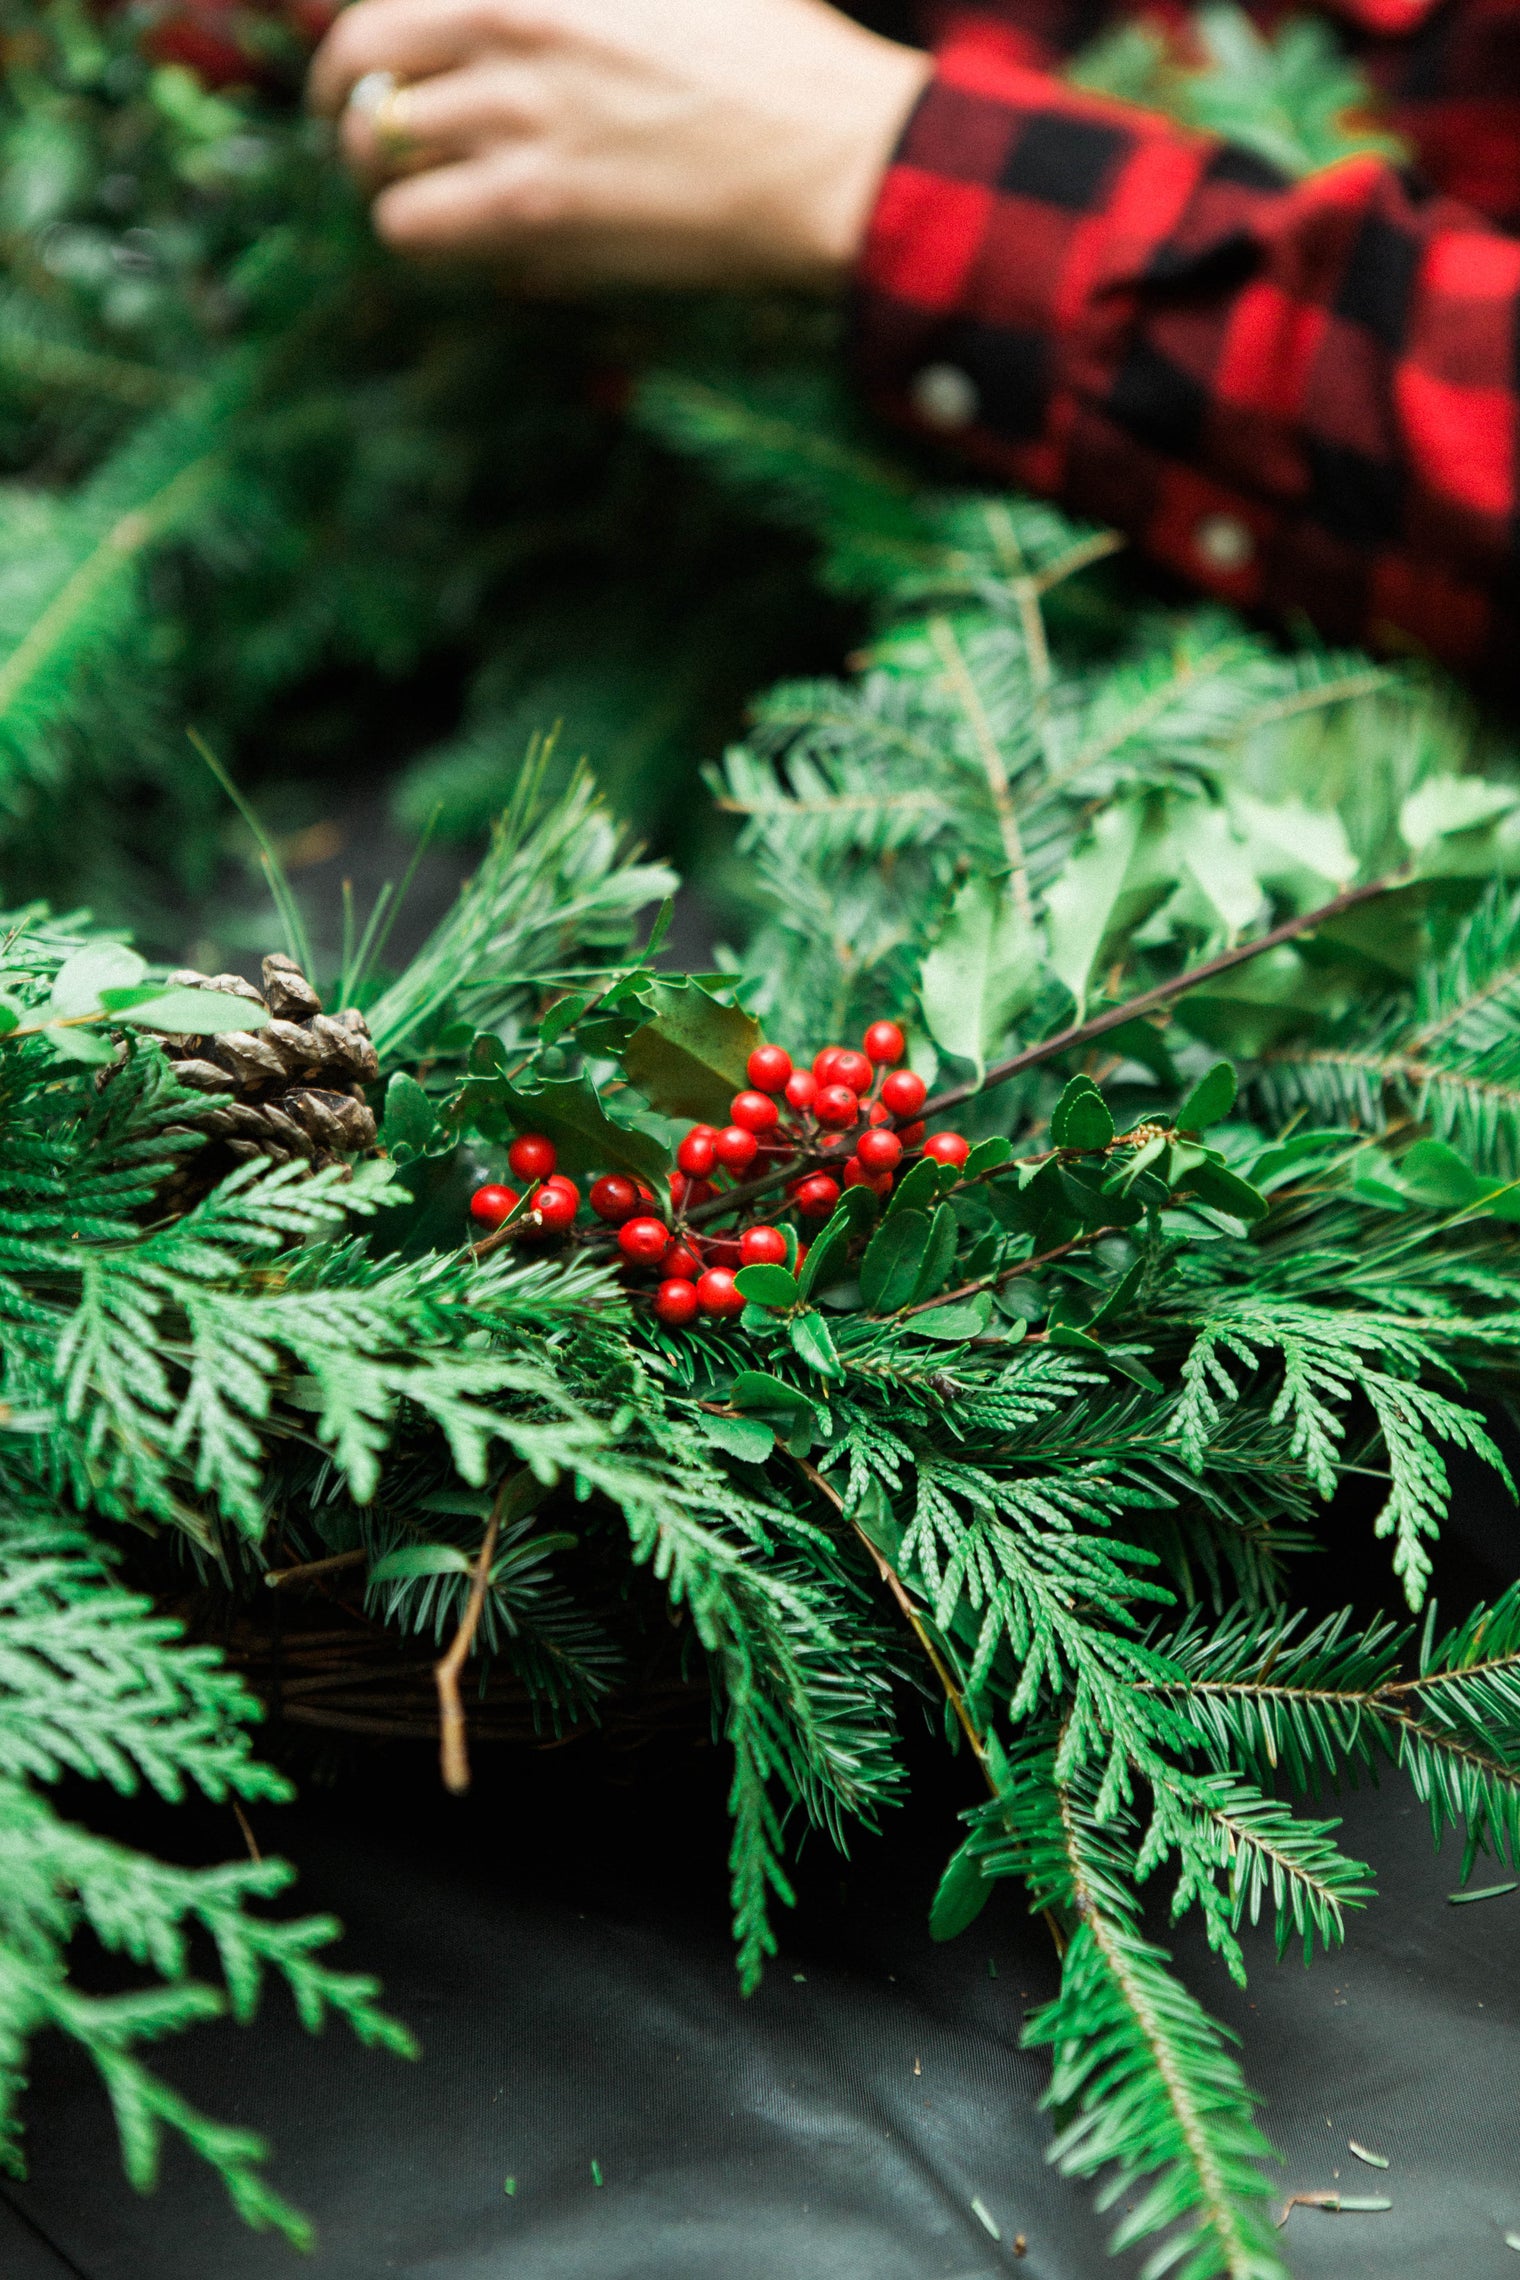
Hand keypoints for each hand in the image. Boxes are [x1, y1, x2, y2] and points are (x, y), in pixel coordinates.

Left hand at [307, 0, 931, 291]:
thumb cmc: (782, 59)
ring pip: (377, 150)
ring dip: (383, 180)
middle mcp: (506, 21)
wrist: (833, 152)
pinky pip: (417, 224)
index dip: (368, 34)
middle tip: (358, 134)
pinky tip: (463, 241)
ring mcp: (514, 113)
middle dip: (344, 102)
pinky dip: (425, 235)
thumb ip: (576, 0)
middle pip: (359, 56)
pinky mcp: (531, 204)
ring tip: (412, 198)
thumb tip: (513, 23)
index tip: (376, 60)